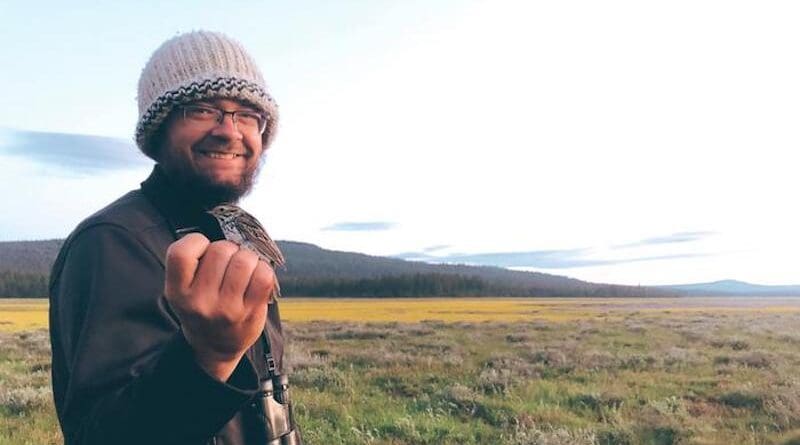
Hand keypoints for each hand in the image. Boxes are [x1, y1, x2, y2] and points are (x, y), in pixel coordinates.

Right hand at [164, 233, 274, 380]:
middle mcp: (199, 302)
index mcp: (177, 292)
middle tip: (227, 263)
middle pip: (220, 250)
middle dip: (227, 250)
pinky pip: (263, 275)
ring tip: (242, 269)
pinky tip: (255, 276)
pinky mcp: (250, 312)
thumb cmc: (201, 307)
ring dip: (247, 258)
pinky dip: (263, 269)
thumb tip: (224, 229)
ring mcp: (227, 309)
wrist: (214, 346)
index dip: (197, 242)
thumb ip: (192, 262)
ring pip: (244, 259)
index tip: (203, 251)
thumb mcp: (182, 289)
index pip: (182, 251)